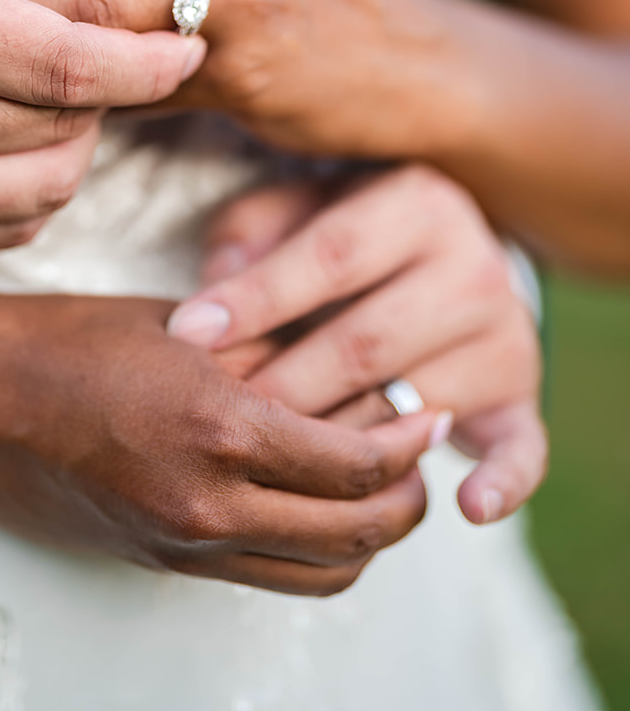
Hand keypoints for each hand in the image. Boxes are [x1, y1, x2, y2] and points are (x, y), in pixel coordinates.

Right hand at [0, 0, 202, 255]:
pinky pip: (3, 229)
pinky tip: (18, 133)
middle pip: (62, 127)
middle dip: (118, 89)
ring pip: (45, 189)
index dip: (147, 58)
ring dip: (80, 139)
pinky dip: (34, 185)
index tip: (188, 38)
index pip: (65, 64)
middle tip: (124, 49)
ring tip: (61, 88)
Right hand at [0, 282, 442, 595]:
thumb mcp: (184, 327)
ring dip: (366, 538)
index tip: (429, 413)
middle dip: (406, 500)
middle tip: (421, 458)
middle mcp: (207, 505)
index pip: (354, 464)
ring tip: (378, 487)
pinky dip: (310, 551)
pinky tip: (310, 502)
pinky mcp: (163, 563)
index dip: (408, 443)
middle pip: (355, 535)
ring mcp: (183, 546)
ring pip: (321, 573)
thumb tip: (350, 373)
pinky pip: (268, 578)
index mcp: (217, 429)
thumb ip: (268, 356)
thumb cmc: (73, 339)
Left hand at [167, 166, 546, 525]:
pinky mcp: (521, 398)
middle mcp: (473, 267)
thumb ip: (253, 230)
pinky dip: (502, 483)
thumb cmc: (343, 230)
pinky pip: (521, 448)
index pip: (331, 256)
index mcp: (416, 204)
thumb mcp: (299, 205)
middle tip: (218, 417)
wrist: (445, 250)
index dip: (257, 298)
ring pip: (418, 405)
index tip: (189, 332)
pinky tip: (466, 505)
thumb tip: (215, 285)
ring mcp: (504, 337)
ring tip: (274, 468)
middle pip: (368, 341)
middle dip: (284, 385)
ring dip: (344, 445)